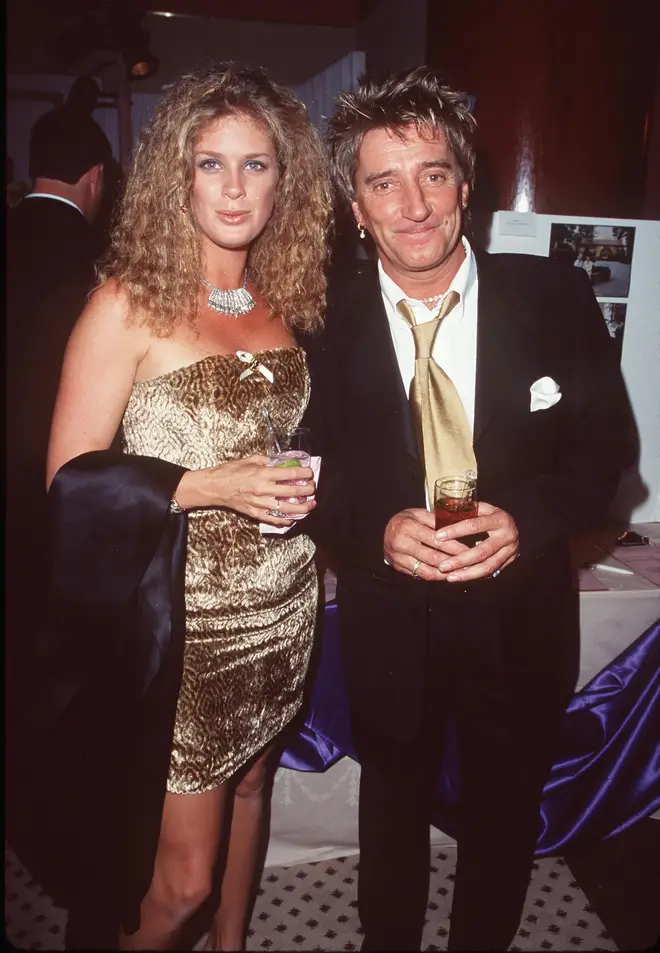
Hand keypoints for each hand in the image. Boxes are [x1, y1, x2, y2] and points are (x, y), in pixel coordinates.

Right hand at [174, 456, 316, 526]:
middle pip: (293, 492)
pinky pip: (274, 519)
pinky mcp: (255, 513)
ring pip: (287, 509)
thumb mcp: (250, 460)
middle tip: (312, 488)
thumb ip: (268, 461)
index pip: (291, 475)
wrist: (214, 487)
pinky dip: (286, 520)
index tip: (310, 473)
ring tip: (311, 505)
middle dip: (307, 490)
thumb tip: (282, 462)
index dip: (304, 474)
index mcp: (262, 474)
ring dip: (302, 508)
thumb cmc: (230, 471)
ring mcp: (260, 504)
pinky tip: (294, 517)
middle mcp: (263, 490)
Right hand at [384, 508, 469, 580]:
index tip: (468, 550)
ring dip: (445, 573)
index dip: (453, 546)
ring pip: (426, 570)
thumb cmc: (406, 520)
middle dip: (453, 562)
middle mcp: (401, 543)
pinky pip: (420, 575)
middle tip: (469, 564)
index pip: (435, 539)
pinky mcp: (398, 567)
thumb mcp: (419, 514)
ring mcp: (399, 557)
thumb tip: (458, 526)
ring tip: (460, 572)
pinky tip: (446, 575)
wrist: (384, 530)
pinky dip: (435, 576)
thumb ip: (436, 520)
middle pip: (432, 557)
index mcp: (408, 527)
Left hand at [434, 501, 518, 581]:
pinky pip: (491, 573)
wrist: (512, 526)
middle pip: (481, 552)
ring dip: (467, 574)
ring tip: (450, 577)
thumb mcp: (481, 509)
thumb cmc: (490, 515)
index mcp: (499, 519)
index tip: (438, 536)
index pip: (474, 526)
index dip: (455, 531)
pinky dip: (474, 576)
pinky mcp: (509, 562)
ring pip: (487, 567)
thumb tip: (439, 516)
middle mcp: (507, 536)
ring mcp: (510, 551)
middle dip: (460, 560)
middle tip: (442, 566)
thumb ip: (465, 512)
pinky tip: (461, 577)